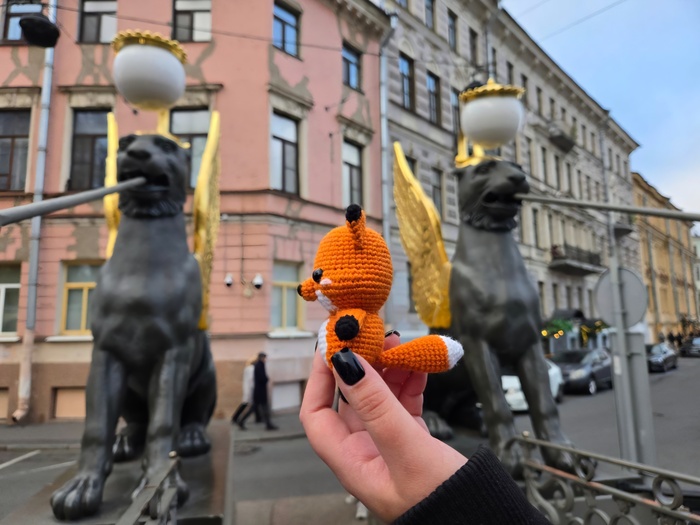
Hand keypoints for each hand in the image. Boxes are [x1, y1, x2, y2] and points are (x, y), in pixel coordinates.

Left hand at [300, 336, 467, 522]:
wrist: (482, 520)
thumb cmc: (441, 500)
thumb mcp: (405, 449)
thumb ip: (376, 405)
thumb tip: (345, 364)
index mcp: (351, 461)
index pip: (317, 415)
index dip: (320, 378)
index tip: (333, 346)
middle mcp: (365, 452)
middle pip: (351, 398)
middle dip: (361, 365)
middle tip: (374, 335)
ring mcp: (389, 445)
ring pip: (380, 396)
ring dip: (389, 369)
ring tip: (402, 344)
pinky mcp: (413, 440)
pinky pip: (404, 402)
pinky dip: (411, 381)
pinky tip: (421, 364)